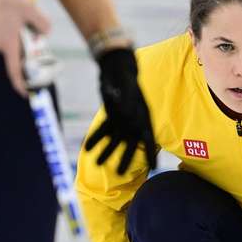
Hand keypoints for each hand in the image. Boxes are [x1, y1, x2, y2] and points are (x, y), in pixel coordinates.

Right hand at [0, 0, 50, 95]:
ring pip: (15, 42)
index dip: (21, 84)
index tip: (26, 94)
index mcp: (7, 44)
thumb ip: (43, 25)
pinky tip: (13, 12)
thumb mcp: (31, 9)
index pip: (14, 70)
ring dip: (23, 32)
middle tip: (29, 22)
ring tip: (20, 13)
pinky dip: (15, 28)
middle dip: (29, 42)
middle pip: (20, 51)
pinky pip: (8, 35)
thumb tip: (44, 35)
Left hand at [84, 48, 157, 172]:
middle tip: (120, 173)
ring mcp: (122, 121)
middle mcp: (133, 122)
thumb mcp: (127, 85)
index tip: (154, 168)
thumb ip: (126, 98)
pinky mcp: (110, 117)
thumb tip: (126, 113)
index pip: (148, 138)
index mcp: (143, 116)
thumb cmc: (125, 75)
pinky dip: (95, 139)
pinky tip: (87, 148)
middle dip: (125, 159)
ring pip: (115, 140)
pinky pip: (102, 131)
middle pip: (130, 144)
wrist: (117, 68)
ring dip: (106, 151)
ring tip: (98, 163)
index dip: (151, 153)